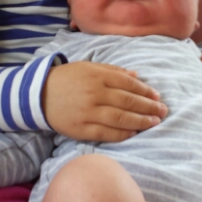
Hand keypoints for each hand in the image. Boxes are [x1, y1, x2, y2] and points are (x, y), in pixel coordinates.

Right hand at [42, 61, 167, 142]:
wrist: (37, 94)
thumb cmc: (67, 79)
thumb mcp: (88, 67)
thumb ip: (113, 71)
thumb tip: (137, 76)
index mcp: (97, 76)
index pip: (129, 84)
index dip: (146, 91)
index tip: (157, 96)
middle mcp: (95, 93)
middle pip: (128, 101)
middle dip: (149, 107)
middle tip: (163, 111)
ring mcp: (88, 112)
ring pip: (120, 118)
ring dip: (141, 121)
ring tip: (155, 122)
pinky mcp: (81, 129)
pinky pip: (106, 133)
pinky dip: (122, 134)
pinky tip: (135, 133)